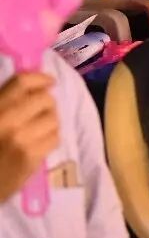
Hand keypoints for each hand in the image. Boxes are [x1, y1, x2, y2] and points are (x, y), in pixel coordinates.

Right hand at [0, 73, 58, 203]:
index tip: (48, 81)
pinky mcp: (30, 159)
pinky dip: (50, 138)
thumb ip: (4, 104)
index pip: (21, 83)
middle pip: (44, 99)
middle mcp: (6, 122)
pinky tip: (39, 143)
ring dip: (50, 121)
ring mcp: (20, 141)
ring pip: (53, 118)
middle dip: (46, 102)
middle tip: (41, 109)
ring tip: (39, 128)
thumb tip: (31, 87)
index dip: (39, 78)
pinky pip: (54, 138)